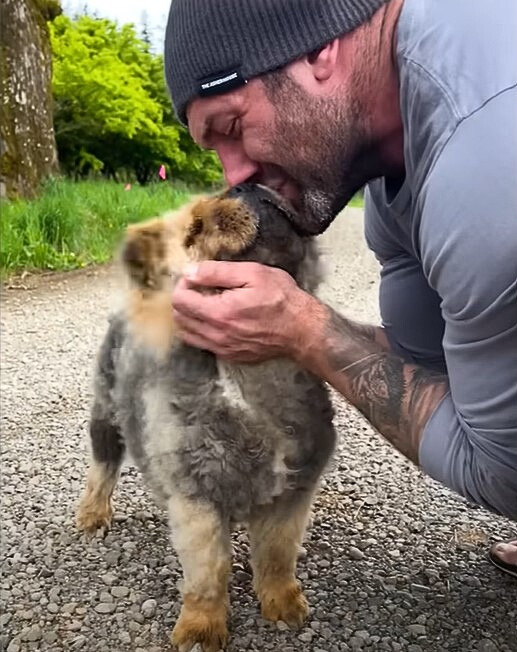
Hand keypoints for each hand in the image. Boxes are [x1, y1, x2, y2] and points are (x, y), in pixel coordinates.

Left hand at [172, 261, 316, 361]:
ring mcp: (222, 349)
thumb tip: (189, 272)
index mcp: (219, 312)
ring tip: (206, 303)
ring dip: (189, 316)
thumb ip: (216, 272)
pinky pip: (203, 344)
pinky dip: (201, 330)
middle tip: (200, 288)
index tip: (197, 277)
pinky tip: (218, 318)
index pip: (179, 300)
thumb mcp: (252, 273)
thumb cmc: (281, 298)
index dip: (184, 284)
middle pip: (179, 318)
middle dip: (184, 299)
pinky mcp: (230, 356)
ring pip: (187, 334)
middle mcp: (216, 335)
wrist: (302, 329)